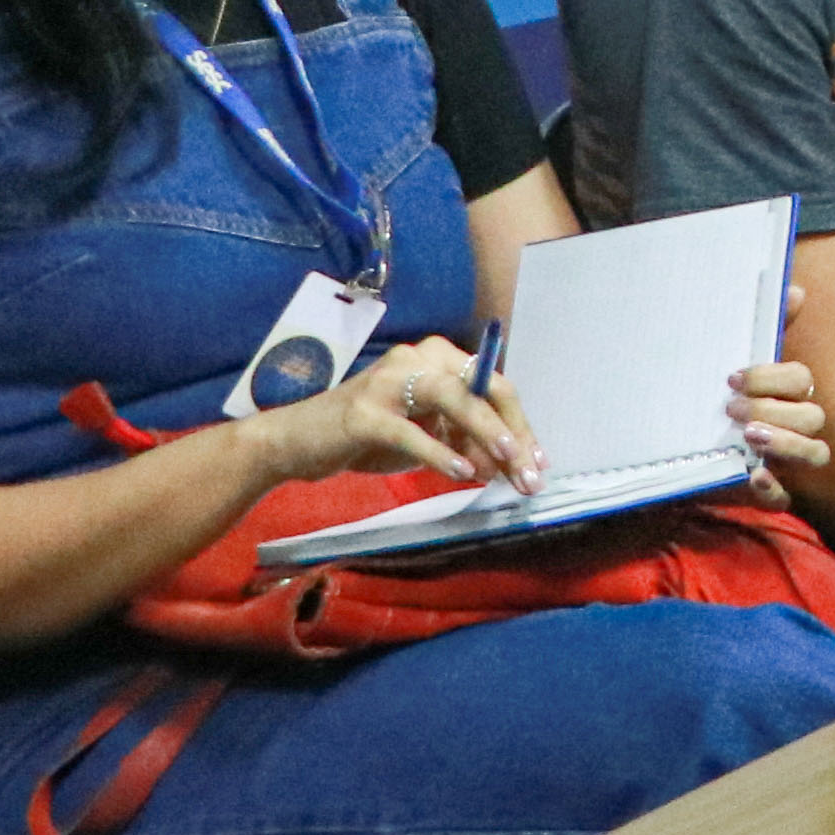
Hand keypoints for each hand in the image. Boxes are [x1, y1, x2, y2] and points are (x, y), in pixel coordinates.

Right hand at [245, 332, 538, 491]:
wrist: (296, 442)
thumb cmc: (367, 438)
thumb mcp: (427, 439)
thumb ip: (466, 444)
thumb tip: (510, 465)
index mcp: (437, 360)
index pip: (493, 387)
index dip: (521, 424)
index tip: (539, 461)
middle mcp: (417, 360)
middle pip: (482, 388)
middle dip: (512, 433)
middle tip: (530, 475)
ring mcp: (388, 382)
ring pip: (453, 398)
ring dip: (486, 431)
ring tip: (507, 462)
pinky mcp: (363, 413)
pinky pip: (410, 431)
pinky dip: (439, 453)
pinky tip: (462, 474)